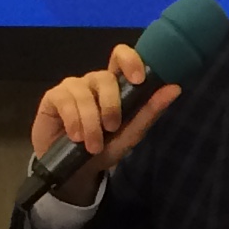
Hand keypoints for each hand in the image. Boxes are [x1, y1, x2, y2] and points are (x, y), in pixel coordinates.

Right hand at [29, 43, 179, 204]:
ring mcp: (72, 87)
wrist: (75, 171)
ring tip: (92, 145)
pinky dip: (73, 121)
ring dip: (91, 122)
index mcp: (115, 86)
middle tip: (111, 128)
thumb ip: (150, 112)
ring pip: (84, 93)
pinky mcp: (53, 97)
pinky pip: (65, 100)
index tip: (139, 79)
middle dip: (111, 105)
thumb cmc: (103, 149)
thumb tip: (175, 88)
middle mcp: (93, 82)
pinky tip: (75, 137)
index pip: (121, 57)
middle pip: (105, 77)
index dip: (130, 60)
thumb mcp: (129, 135)